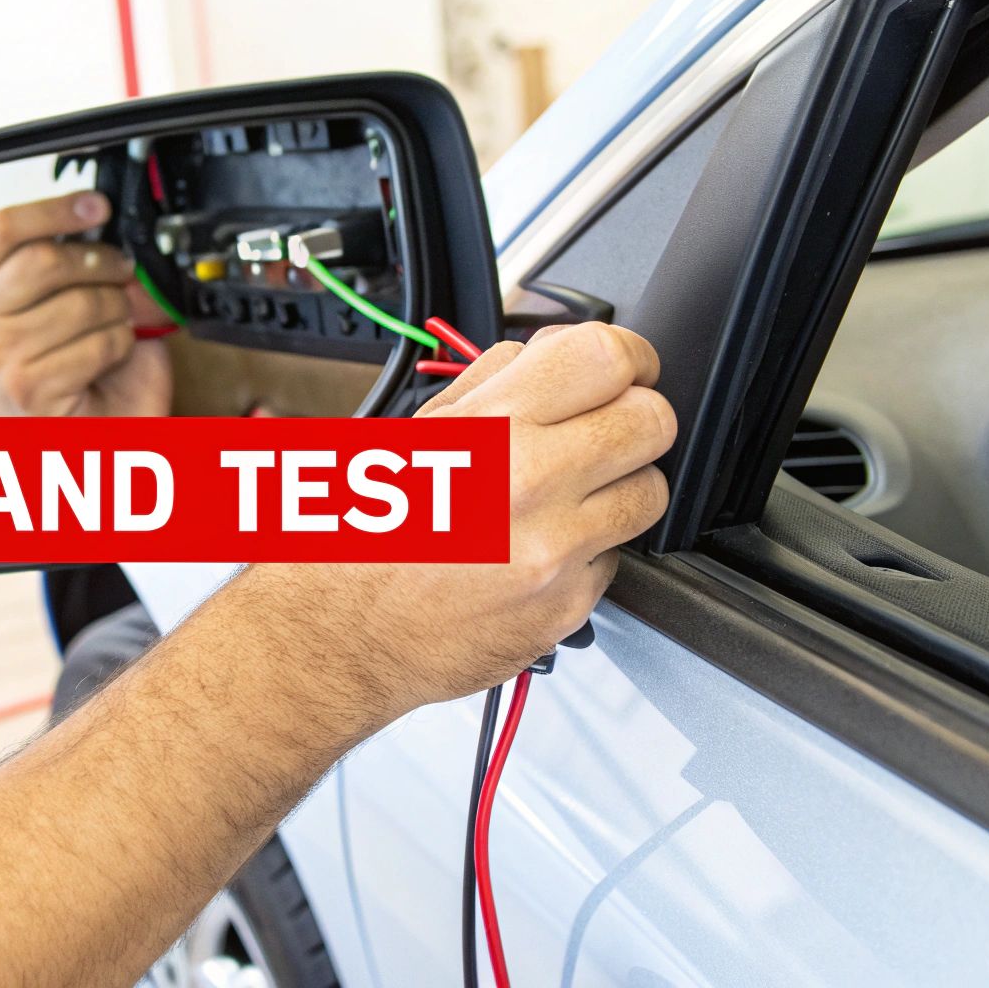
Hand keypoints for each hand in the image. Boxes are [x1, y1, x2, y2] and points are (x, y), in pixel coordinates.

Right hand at [0, 191, 172, 416]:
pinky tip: (108, 360)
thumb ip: (67, 262)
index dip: (55, 209)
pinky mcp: (29, 386)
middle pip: (46, 260)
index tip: (96, 205)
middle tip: (123, 271)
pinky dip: (121, 346)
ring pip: (82, 303)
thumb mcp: (57, 299)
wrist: (78, 432)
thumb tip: (104, 226)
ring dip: (117, 311)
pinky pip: (99, 343)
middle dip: (101, 262)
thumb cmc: (70, 366)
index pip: (3, 228)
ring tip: (114, 325)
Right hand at [245, 323, 674, 722]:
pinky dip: (587, 552)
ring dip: (620, 488)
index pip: (611, 357)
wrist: (335, 634)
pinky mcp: (566, 606)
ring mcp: (554, 551)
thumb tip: (552, 354)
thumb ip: (493, 384)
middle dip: (633, 421)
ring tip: (568, 498)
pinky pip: (615, 559)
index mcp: (490, 427)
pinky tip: (538, 551)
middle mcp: (529, 484)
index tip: (627, 371)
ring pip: (650, 493)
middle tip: (603, 434)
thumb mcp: (412, 433)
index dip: (631, 358)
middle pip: (653, 421)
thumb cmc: (359, 536)